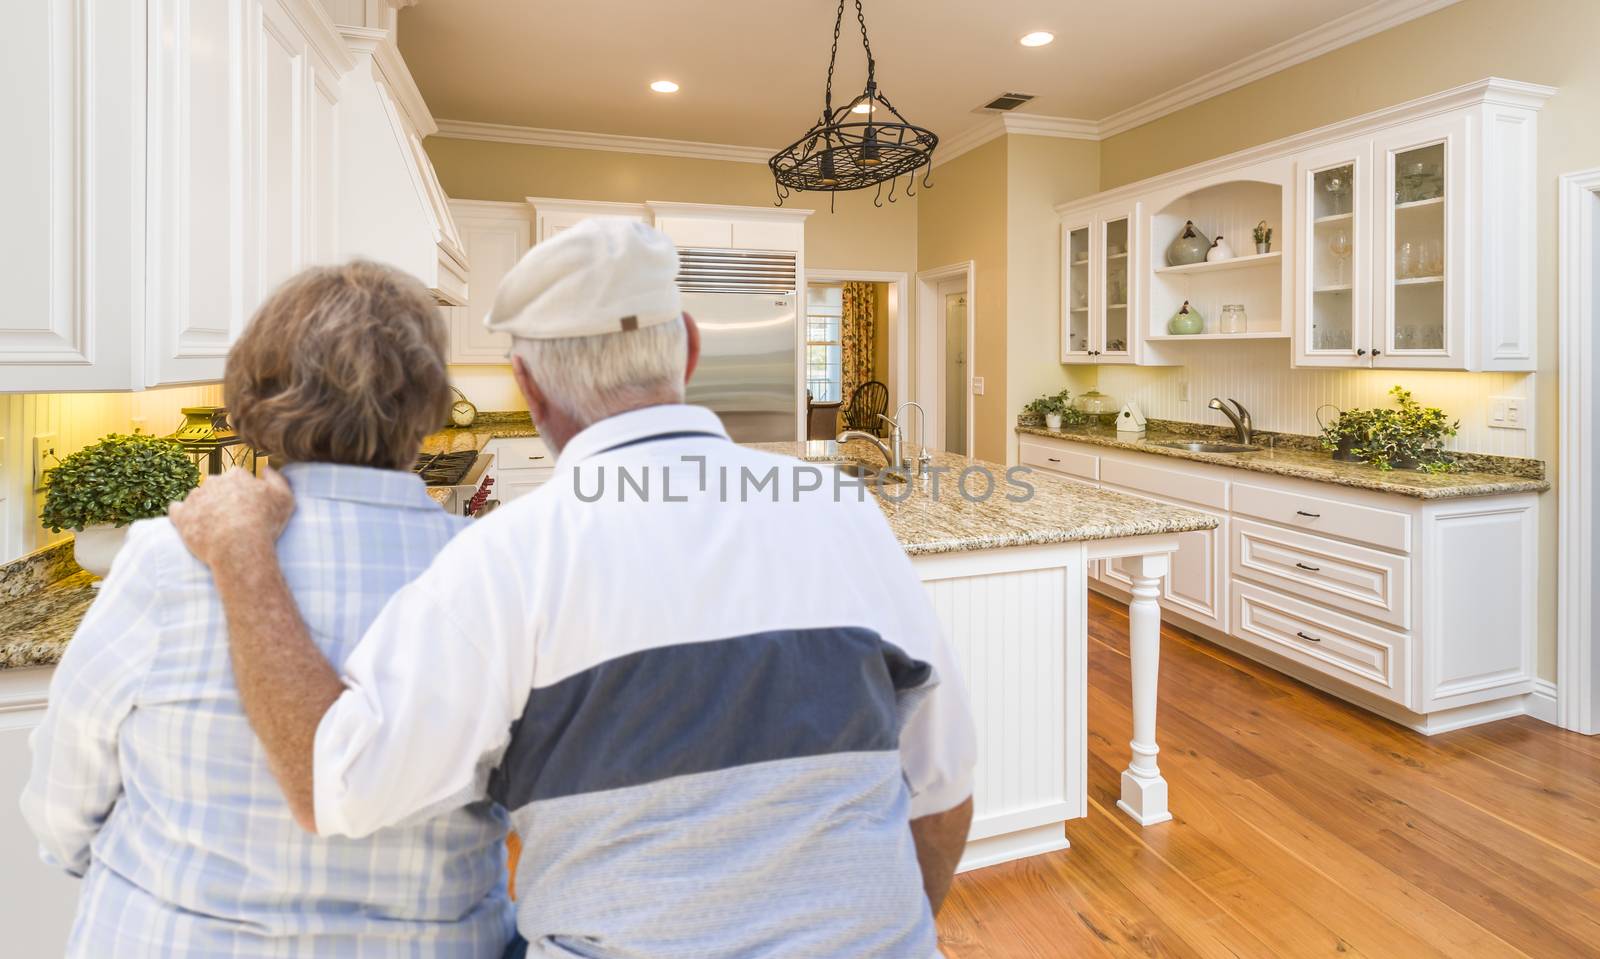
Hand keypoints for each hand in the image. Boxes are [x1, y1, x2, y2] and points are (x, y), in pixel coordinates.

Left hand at [168, 467, 294, 569]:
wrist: (239, 548)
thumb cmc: (265, 524)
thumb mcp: (285, 499)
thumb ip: (277, 479)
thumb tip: (266, 468)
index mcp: (236, 475)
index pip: (237, 478)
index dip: (244, 493)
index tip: (249, 508)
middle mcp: (213, 481)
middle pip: (217, 486)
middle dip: (222, 498)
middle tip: (232, 518)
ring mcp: (195, 497)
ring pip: (198, 498)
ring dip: (204, 507)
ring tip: (215, 527)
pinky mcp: (181, 515)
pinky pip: (177, 510)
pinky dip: (183, 515)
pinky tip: (192, 524)